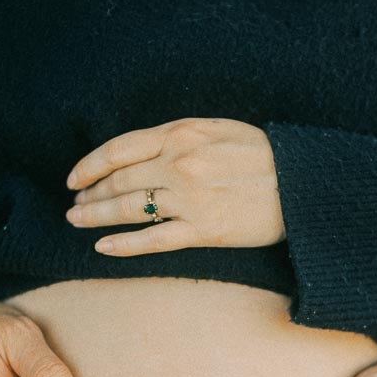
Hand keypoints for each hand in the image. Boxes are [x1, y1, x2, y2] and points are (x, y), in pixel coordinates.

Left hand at [64, 117, 285, 254]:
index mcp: (181, 133)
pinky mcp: (204, 231)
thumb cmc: (264, 155)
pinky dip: (124, 244)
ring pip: (129, 209)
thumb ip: (179, 136)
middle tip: (75, 206)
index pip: (119, 149)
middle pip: (119, 181)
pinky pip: (153, 240)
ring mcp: (190, 199)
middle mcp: (179, 164)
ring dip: (96, 217)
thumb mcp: (218, 129)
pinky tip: (103, 247)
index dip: (90, 165)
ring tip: (77, 222)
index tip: (74, 179)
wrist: (303, 184)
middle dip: (90, 195)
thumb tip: (143, 151)